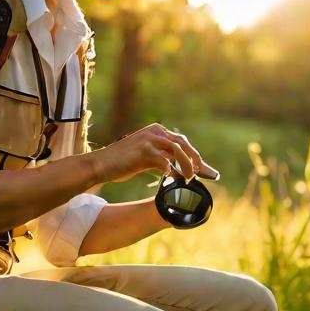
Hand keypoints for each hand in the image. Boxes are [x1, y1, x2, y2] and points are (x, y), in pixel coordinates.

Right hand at [93, 124, 219, 183]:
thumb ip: (162, 158)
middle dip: (197, 160)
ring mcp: (149, 140)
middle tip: (205, 175)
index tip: (209, 172)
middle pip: (183, 144)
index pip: (181, 142)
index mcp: (156, 131)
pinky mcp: (143, 151)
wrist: (100, 164)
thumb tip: (180, 171)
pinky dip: (172, 171)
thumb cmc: (122, 164)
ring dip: (187, 166)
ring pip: (177, 151)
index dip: (196, 157)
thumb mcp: (145, 157)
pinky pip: (165, 161)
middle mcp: (154, 131)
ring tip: (190, 179)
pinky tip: (174, 179)